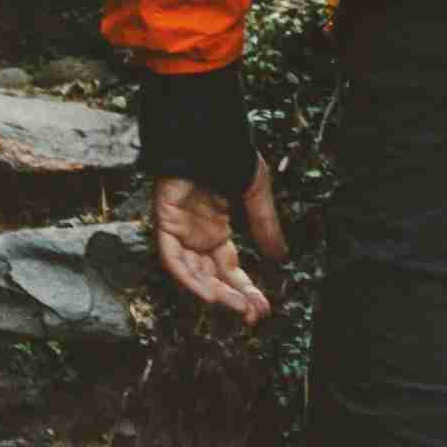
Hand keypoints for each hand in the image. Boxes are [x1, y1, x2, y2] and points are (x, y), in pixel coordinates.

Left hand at [149, 165, 286, 325]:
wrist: (208, 130)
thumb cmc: (230, 155)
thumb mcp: (255, 195)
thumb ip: (265, 227)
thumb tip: (282, 259)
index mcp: (217, 230)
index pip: (229, 269)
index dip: (244, 289)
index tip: (262, 308)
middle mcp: (197, 235)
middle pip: (212, 276)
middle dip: (232, 297)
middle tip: (252, 316)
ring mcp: (179, 231)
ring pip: (193, 273)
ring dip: (213, 293)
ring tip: (236, 307)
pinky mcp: (164, 223)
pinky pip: (172, 259)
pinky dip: (188, 277)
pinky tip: (208, 293)